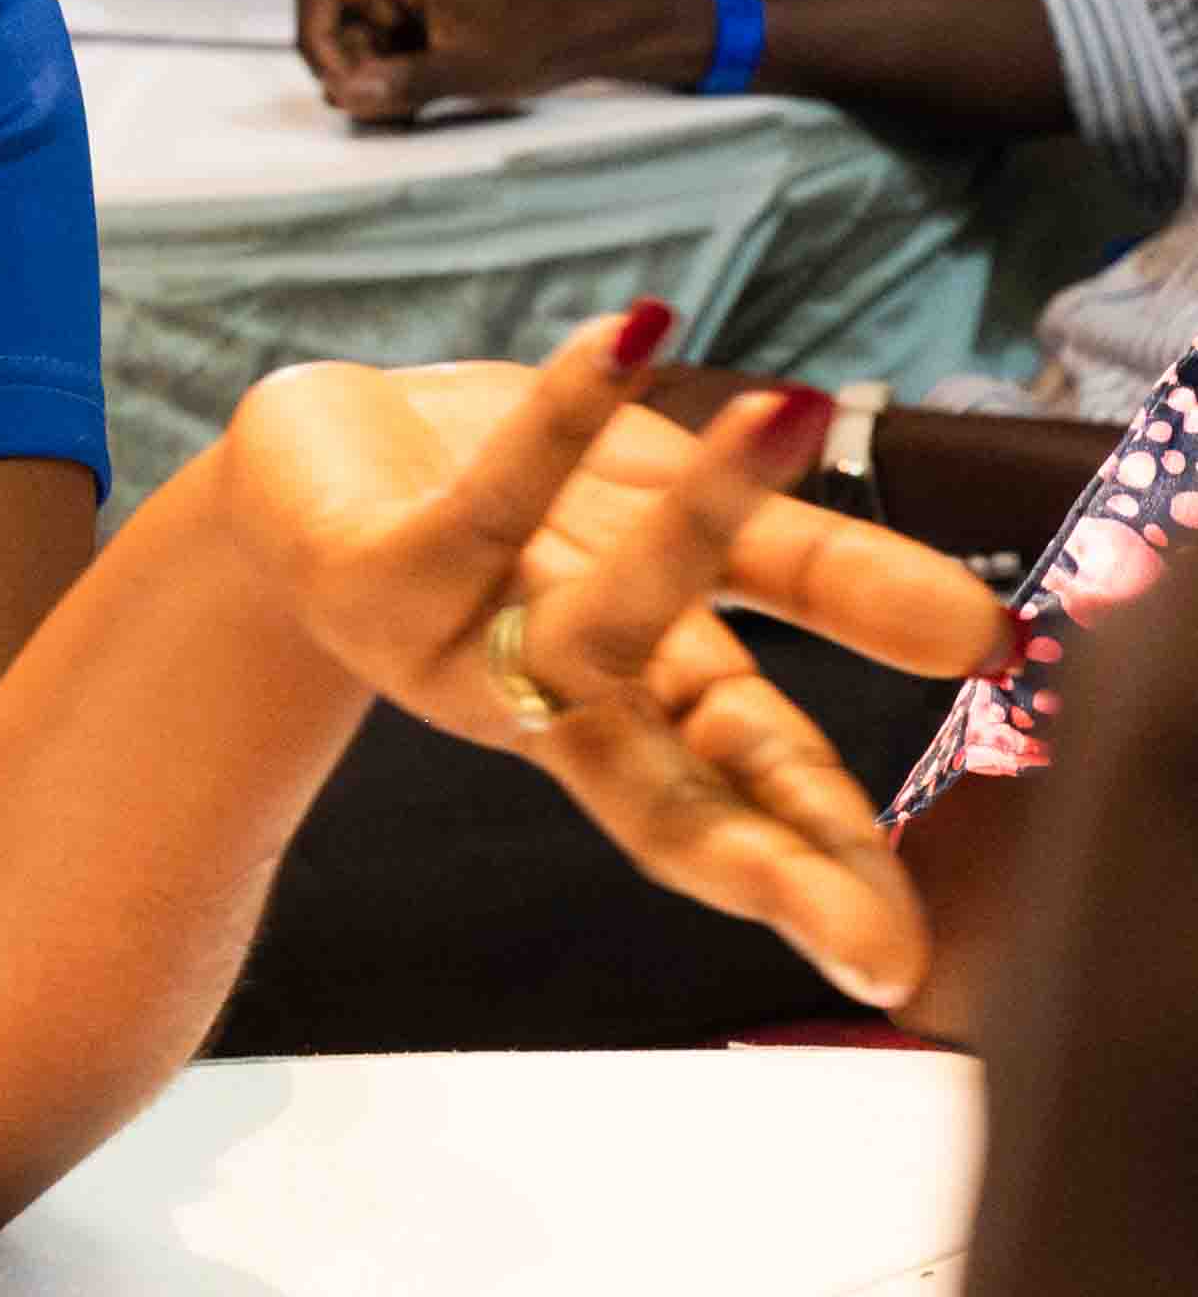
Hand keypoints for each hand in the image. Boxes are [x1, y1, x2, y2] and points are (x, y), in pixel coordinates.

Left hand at [209, 313, 1017, 1009]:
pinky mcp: (376, 566)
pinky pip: (485, 496)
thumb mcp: (687, 538)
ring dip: (696, 517)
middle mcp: (547, 700)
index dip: (823, 872)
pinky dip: (563, 411)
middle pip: (674, 787)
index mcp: (636, 706)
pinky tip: (631, 338)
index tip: (899, 958)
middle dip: (771, 854)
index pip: (749, 797)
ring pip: (595, 617)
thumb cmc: (519, 522)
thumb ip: (820, 581)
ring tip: (793, 418)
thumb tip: (985, 640)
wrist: (309, 473)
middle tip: (861, 929)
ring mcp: (455, 644)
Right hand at [298, 0, 701, 122]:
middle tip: (384, 103)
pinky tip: (418, 101)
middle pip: (324, 23)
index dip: (316, 41)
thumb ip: (403, 81)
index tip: (345, 83)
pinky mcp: (406, 25)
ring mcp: (395, 1)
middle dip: (346, 69)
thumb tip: (342, 94)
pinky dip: (385, 84)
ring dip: (367, 83)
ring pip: (346, 47)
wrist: (577, 38)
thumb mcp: (469, 68)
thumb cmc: (532, 41)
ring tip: (411, 105)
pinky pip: (371, 57)